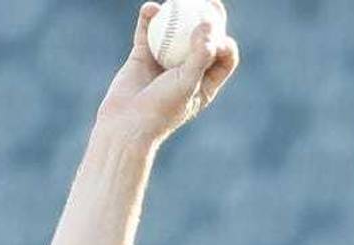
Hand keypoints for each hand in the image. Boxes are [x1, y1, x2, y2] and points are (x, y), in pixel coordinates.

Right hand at [95, 1, 239, 144]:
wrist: (126, 124)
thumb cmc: (163, 108)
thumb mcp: (188, 82)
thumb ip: (201, 55)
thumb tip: (209, 24)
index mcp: (206, 83)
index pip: (224, 59)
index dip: (226, 43)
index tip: (220, 35)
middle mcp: (187, 71)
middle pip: (202, 41)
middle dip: (208, 20)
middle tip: (210, 2)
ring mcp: (164, 63)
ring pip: (174, 34)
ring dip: (177, 16)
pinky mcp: (141, 57)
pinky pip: (147, 33)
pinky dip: (149, 19)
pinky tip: (152, 7)